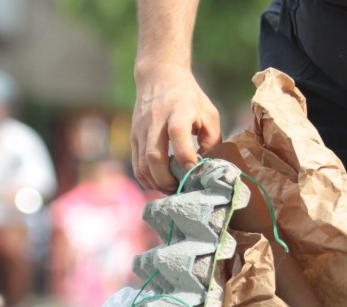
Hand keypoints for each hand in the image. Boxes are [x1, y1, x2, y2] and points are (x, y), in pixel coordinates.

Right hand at [131, 64, 220, 192]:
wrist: (159, 77)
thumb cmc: (190, 98)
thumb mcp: (209, 113)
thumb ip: (212, 140)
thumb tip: (207, 168)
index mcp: (178, 109)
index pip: (178, 133)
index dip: (185, 155)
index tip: (194, 169)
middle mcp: (155, 120)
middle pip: (154, 155)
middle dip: (167, 179)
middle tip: (180, 188)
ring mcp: (141, 130)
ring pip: (142, 165)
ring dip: (157, 183)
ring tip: (171, 189)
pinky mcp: (133, 138)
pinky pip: (137, 166)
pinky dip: (147, 180)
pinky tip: (159, 183)